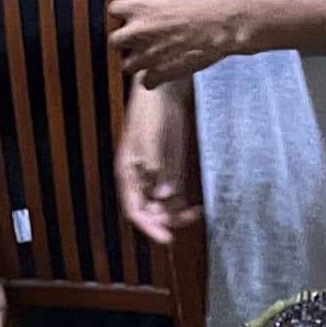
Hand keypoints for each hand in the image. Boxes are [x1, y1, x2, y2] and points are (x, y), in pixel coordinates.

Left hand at [108, 0, 248, 87]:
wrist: (221, 23)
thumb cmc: (200, 1)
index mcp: (138, 7)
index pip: (113, 11)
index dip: (123, 16)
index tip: (131, 19)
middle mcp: (138, 31)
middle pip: (114, 43)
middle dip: (125, 43)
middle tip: (138, 42)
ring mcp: (148, 55)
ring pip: (128, 66)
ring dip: (137, 64)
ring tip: (150, 60)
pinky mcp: (161, 73)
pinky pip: (146, 83)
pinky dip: (153, 80)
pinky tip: (161, 73)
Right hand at [115, 83, 202, 246]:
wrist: (165, 89)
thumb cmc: (151, 108)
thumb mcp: (152, 136)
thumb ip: (156, 166)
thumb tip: (163, 194)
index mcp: (128, 173)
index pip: (134, 209)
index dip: (148, 226)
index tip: (166, 237)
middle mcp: (140, 180)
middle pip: (151, 213)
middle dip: (166, 221)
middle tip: (184, 219)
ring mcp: (156, 177)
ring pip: (165, 209)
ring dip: (178, 216)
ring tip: (194, 213)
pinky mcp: (171, 172)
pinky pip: (177, 198)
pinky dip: (185, 206)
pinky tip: (198, 209)